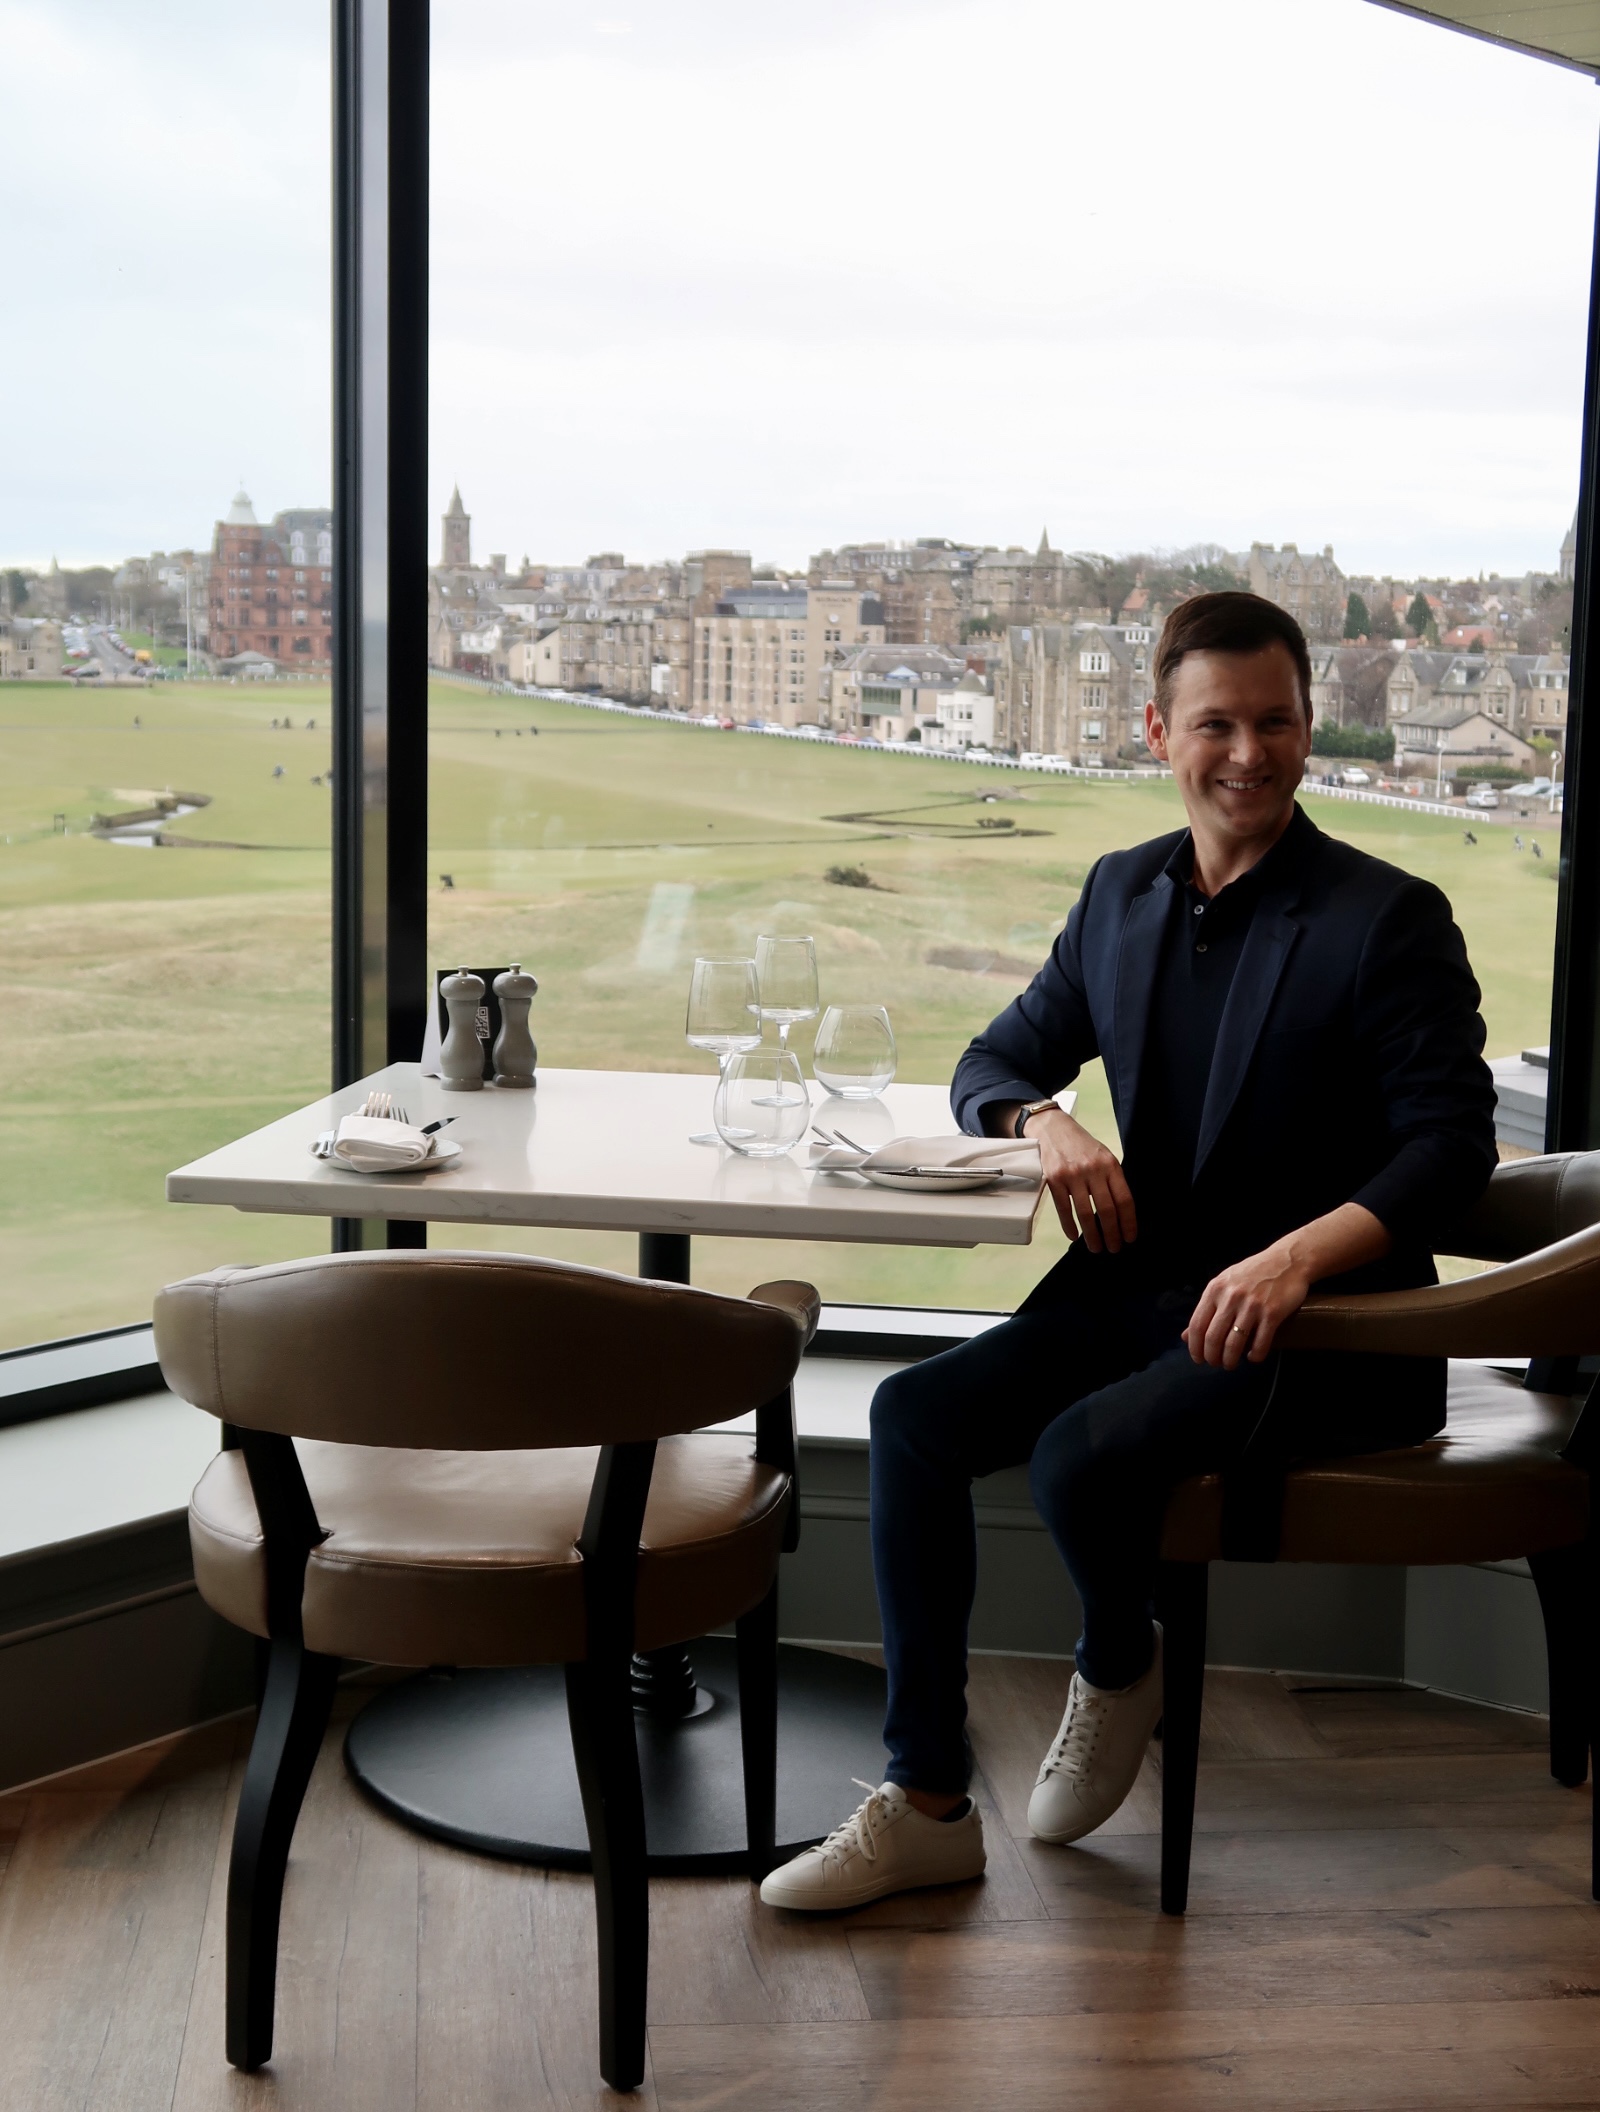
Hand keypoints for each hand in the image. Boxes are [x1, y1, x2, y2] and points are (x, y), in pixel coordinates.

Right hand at [1030, 1109, 1137, 1254]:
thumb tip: (1121, 1211)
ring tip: (1096, 1247)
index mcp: (1111, 1165)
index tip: (1130, 1237)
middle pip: (1107, 1210)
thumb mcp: (1103, 1156)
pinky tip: (1074, 1236)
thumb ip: (1112, 1179)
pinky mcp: (1054, 1179)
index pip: (1125, 1199)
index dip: (1129, 1222)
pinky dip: (1069, 1226)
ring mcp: (1073, 1175)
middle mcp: (1093, 1170)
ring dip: (1092, 1235)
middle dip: (1112, 1234)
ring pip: (1086, 1213)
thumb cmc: (1081, 1145)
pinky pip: (1064, 1208)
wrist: (1053, 1127)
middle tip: (1114, 1248)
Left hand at [1183, 1240, 1311, 1368]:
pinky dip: (1255, 1355)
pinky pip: (1260, 1343)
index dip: (1195, 1347)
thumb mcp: (1224, 1284)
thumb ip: (1207, 1308)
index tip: (1198, 1359)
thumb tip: (1185, 1336)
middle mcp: (1231, 1297)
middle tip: (1216, 1364)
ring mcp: (1252, 1306)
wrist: (1287, 1260)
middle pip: (1213, 1338)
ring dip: (1230, 1360)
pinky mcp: (1272, 1313)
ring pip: (1234, 1344)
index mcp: (1215, 1290)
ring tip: (1231, 1364)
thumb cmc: (1252, 1273)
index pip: (1197, 1325)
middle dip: (1212, 1357)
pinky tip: (1253, 1356)